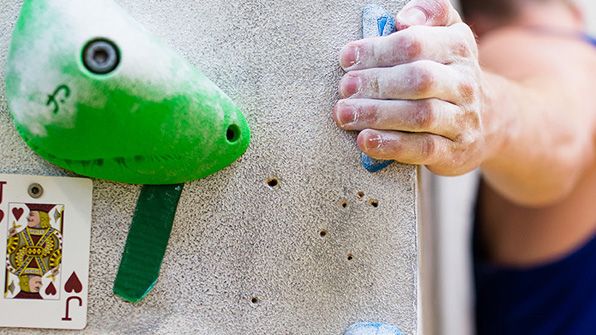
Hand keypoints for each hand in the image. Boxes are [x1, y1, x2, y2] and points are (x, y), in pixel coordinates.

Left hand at [334, 0, 491, 175]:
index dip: (377, 50)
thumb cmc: (447, 73)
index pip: (415, 44)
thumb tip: (403, 19)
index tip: (347, 58)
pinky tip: (365, 140)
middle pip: (419, 79)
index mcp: (458, 48)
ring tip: (345, 114)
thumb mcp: (446, 34)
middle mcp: (464, 83)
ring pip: (420, 115)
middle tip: (345, 88)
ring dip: (377, 114)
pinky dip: (391, 145)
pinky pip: (423, 148)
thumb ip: (429, 13)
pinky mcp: (455, 151)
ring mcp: (462, 119)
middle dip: (376, 83)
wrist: (487, 120)